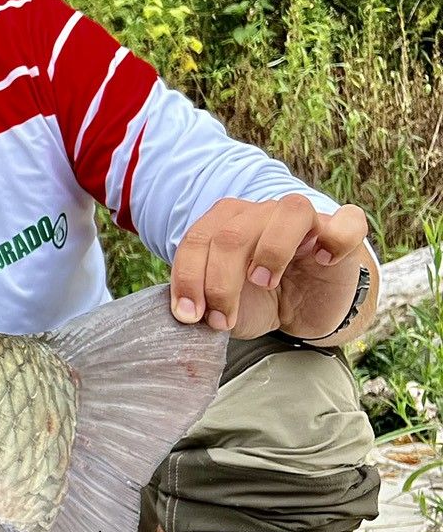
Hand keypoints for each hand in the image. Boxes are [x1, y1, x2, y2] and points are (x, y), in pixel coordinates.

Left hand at [169, 194, 372, 340]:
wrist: (305, 311)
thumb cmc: (260, 302)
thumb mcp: (224, 308)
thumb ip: (203, 304)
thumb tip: (184, 314)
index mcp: (225, 226)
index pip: (198, 238)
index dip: (188, 277)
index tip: (188, 315)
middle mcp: (262, 214)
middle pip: (233, 232)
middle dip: (220, 283)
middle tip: (221, 320)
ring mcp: (305, 220)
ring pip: (289, 211)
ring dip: (271, 251)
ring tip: (264, 283)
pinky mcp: (342, 232)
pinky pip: (347, 221)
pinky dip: (335, 240)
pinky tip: (322, 261)